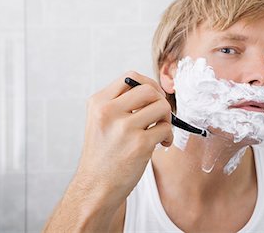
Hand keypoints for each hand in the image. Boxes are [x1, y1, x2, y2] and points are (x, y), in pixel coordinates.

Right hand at [76, 71, 172, 199]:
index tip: (154, 97)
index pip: (130, 77)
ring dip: (167, 118)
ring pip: (162, 106)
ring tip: (160, 131)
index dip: (148, 84)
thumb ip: (120, 103)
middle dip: (160, 100)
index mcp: (98, 102)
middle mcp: (109, 111)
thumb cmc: (103, 155)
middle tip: (160, 115)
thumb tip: (153, 91)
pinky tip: (160, 144)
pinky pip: (166, 128)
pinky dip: (168, 136)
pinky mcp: (139, 144)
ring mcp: (124, 127)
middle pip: (149, 89)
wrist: (96, 187)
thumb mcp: (101, 121)